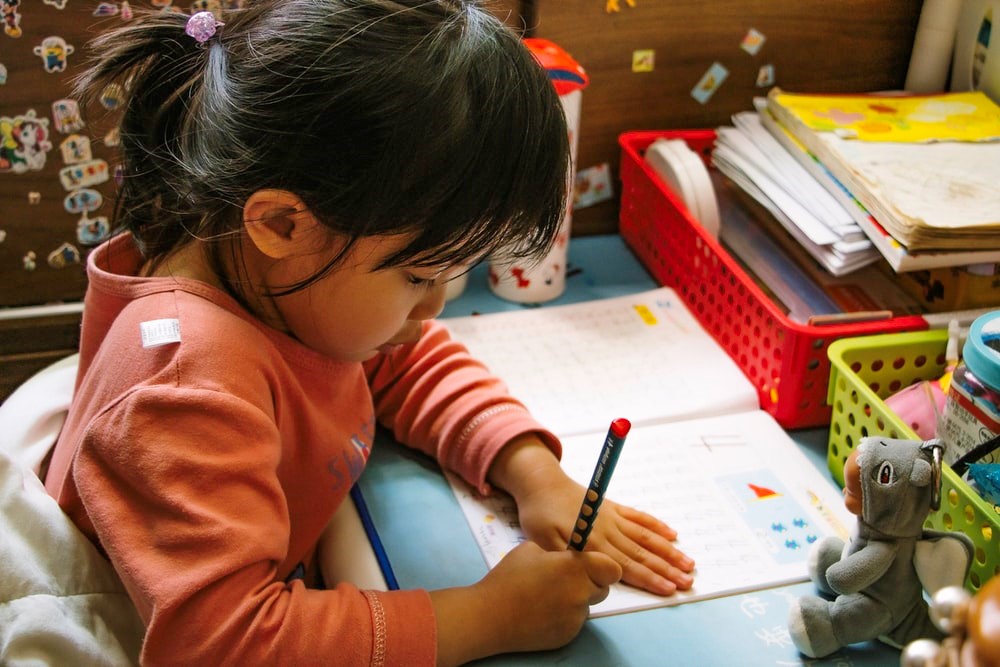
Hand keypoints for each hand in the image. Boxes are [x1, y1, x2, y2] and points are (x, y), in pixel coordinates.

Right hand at [430, 541, 620, 665]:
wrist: (490, 616)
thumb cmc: (509, 577)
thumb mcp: (531, 549)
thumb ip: (556, 552)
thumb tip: (566, 555)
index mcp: (574, 568)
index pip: (612, 569)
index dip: (603, 567)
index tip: (591, 567)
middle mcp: (581, 594)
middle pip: (602, 589)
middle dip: (589, 583)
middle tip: (563, 580)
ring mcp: (576, 618)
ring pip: (587, 606)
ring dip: (575, 600)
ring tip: (547, 597)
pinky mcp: (568, 636)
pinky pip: (574, 622)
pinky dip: (564, 617)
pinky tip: (542, 613)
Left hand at [489, 436, 695, 595]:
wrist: (541, 483)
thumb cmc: (538, 515)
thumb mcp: (542, 541)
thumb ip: (566, 558)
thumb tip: (590, 572)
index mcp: (592, 542)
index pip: (626, 565)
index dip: (649, 578)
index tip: (669, 589)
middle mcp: (607, 530)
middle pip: (642, 553)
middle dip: (667, 569)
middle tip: (689, 582)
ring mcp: (612, 517)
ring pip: (645, 537)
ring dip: (668, 551)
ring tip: (689, 563)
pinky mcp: (612, 507)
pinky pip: (639, 516)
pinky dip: (656, 526)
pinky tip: (672, 534)